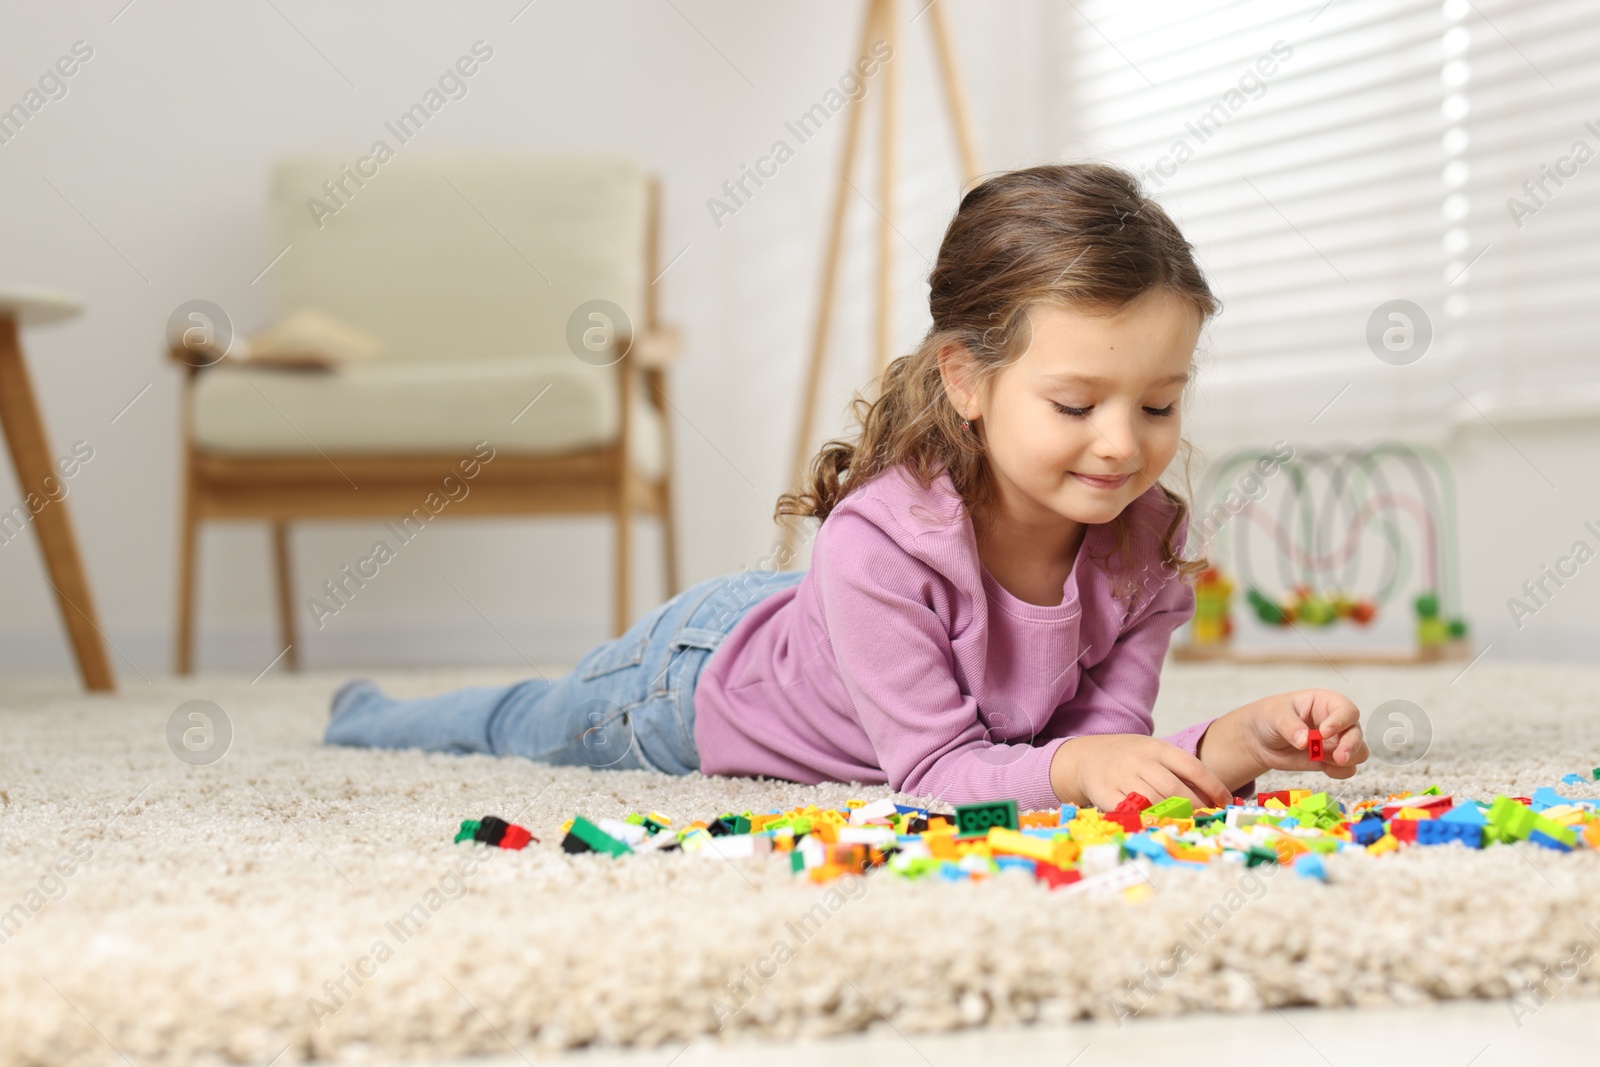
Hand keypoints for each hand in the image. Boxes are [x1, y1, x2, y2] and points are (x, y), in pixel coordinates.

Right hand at [1049, 733, 1230, 810]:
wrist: (1085, 756)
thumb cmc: (1129, 758)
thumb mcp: (1153, 753)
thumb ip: (1178, 770)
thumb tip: (1213, 796)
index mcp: (1156, 748)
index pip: (1191, 766)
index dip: (1212, 786)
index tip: (1225, 802)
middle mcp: (1139, 760)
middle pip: (1174, 788)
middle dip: (1195, 808)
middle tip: (1206, 820)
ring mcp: (1120, 776)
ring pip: (1153, 802)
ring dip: (1173, 818)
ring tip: (1186, 826)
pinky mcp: (1104, 793)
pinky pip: (1129, 812)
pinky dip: (1146, 821)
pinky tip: (1157, 826)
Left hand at [1198, 689, 1369, 789]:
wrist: (1260, 739)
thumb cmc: (1270, 717)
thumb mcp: (1275, 715)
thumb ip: (1290, 726)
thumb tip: (1305, 741)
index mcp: (1325, 703)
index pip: (1346, 710)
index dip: (1340, 721)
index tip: (1324, 733)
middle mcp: (1337, 722)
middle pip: (1356, 733)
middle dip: (1351, 746)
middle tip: (1338, 757)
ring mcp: (1336, 742)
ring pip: (1359, 753)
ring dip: (1345, 760)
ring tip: (1320, 758)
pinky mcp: (1331, 760)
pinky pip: (1347, 769)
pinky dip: (1340, 772)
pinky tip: (1324, 769)